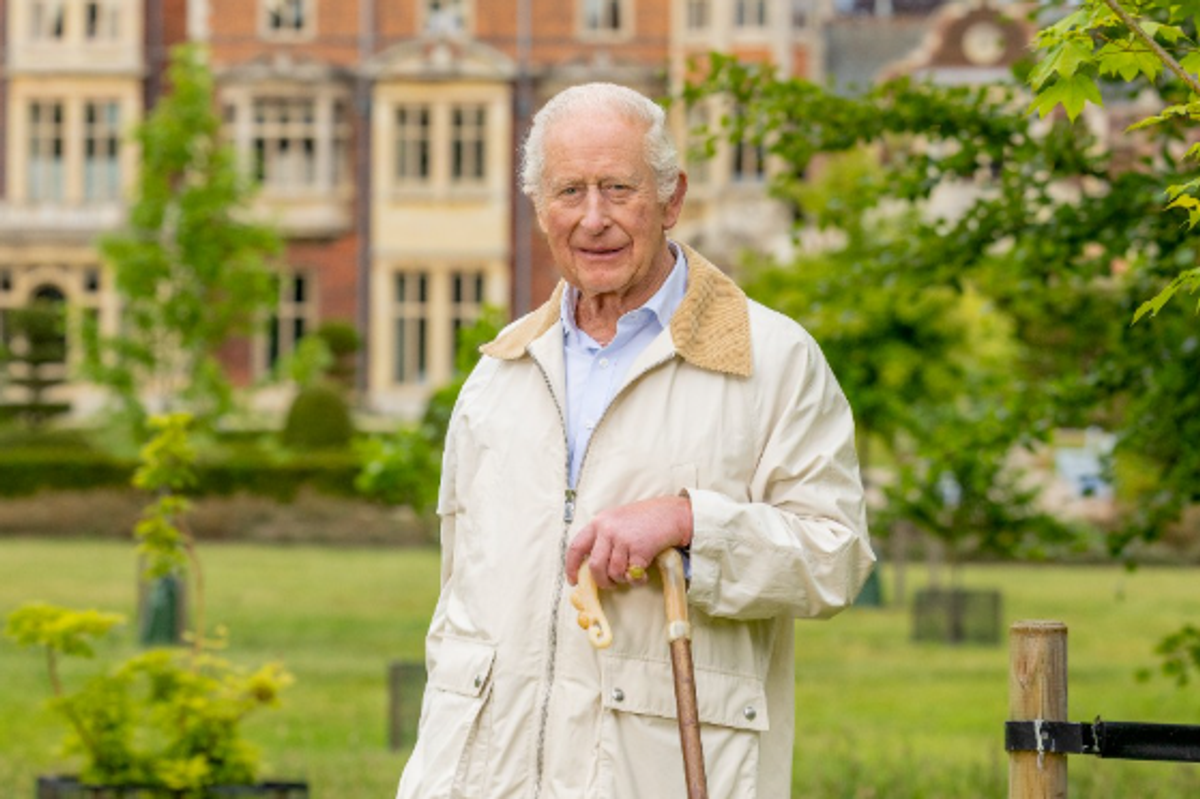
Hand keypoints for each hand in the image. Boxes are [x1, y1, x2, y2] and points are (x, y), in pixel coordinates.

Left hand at [565, 496, 692, 590]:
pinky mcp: (639, 549)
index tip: (573, 580)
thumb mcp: (617, 520)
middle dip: (601, 581)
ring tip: (630, 574)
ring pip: (614, 573)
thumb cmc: (645, 518)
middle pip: (595, 566)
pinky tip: (643, 574)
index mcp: (599, 522)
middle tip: (610, 584)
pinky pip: (632, 574)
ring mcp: (623, 539)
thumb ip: (603, 537)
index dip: (571, 567)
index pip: (576, 547)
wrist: (672, 513)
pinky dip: (637, 580)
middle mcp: (608, 529)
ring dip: (622, 580)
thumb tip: (593, 566)